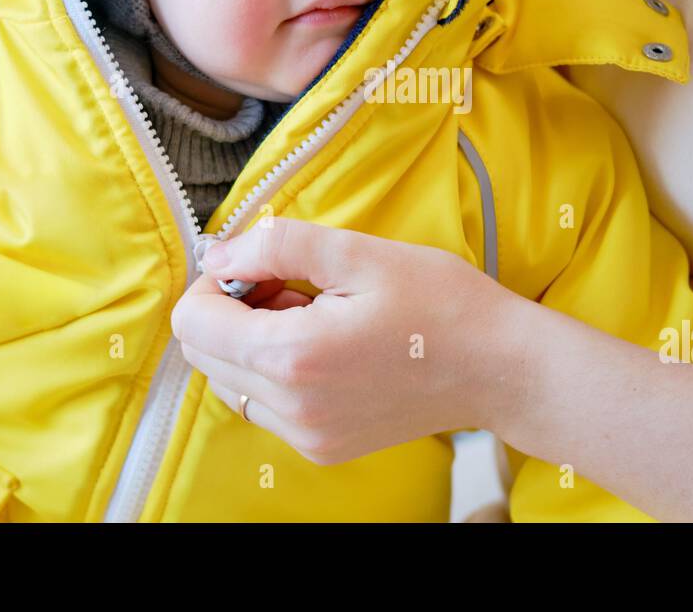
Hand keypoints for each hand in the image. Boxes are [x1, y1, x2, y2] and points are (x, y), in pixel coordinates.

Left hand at [170, 216, 527, 464]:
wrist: (501, 368)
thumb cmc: (441, 302)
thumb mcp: (360, 253)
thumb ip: (277, 245)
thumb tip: (218, 255)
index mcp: (294, 356)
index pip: (192, 321)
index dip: (216, 281)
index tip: (262, 265)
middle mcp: (290, 408)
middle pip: (202, 353)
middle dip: (231, 311)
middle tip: (292, 285)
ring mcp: (306, 435)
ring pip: (229, 381)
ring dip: (253, 342)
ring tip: (315, 315)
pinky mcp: (322, 447)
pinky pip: (264, 405)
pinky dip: (277, 372)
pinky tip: (328, 347)